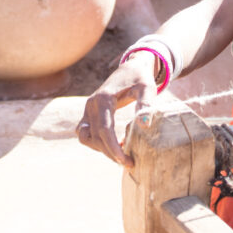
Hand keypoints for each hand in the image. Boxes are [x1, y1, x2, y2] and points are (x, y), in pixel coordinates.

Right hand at [77, 50, 157, 167]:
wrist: (131, 68)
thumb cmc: (141, 78)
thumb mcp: (147, 88)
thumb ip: (146, 104)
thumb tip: (144, 126)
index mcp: (103, 99)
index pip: (104, 130)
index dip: (113, 148)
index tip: (126, 161)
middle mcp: (91, 104)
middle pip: (94, 137)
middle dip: (110, 153)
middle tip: (128, 163)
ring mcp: (87, 109)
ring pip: (85, 137)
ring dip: (100, 149)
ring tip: (121, 155)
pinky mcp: (89, 113)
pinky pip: (85, 133)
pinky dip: (96, 142)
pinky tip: (115, 145)